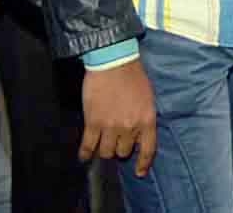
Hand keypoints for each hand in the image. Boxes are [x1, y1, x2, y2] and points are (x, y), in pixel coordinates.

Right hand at [79, 59, 156, 175]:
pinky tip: (84, 156)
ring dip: (104, 149)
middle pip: (123, 152)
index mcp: (147, 120)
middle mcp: (130, 127)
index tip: (139, 172)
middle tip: (116, 142)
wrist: (114, 61)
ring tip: (102, 144)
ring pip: (106, 152)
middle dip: (120, 148)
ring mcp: (110, 126)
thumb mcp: (147, 97)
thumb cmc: (132, 75)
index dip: (143, 163)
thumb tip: (139, 132)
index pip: (147, 150)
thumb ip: (144, 116)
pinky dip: (85, 153)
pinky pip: (88, 145)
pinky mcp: (93, 122)